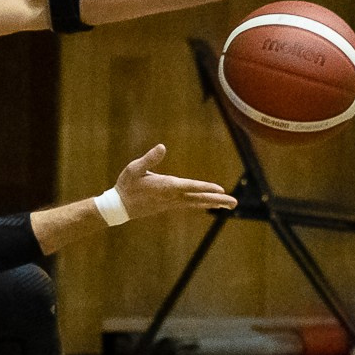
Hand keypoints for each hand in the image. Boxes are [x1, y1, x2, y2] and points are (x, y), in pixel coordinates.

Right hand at [110, 144, 236, 218]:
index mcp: (165, 186)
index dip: (205, 187)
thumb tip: (162, 147)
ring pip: (197, 203)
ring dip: (214, 203)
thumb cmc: (127, 185)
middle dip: (217, 200)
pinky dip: (203, 204)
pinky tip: (212, 204)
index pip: (189, 186)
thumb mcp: (134, 168)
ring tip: (230, 205)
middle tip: (234, 202)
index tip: (220, 189)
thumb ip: (149, 159)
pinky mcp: (171, 206)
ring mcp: (172, 203)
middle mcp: (172, 196)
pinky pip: (191, 205)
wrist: (120, 207)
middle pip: (198, 198)